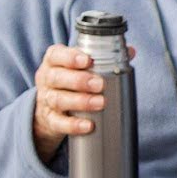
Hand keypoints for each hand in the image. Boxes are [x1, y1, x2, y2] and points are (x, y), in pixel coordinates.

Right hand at [31, 43, 133, 165]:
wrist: (48, 110)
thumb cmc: (69, 82)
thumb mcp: (80, 68)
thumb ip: (104, 58)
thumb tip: (130, 51)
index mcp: (53, 62)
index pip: (56, 55)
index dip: (70, 57)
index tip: (88, 60)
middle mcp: (47, 79)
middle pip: (57, 77)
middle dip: (79, 80)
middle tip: (100, 84)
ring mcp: (46, 100)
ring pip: (58, 100)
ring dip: (81, 101)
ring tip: (100, 103)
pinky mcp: (50, 120)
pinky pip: (59, 123)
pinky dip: (73, 125)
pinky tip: (89, 125)